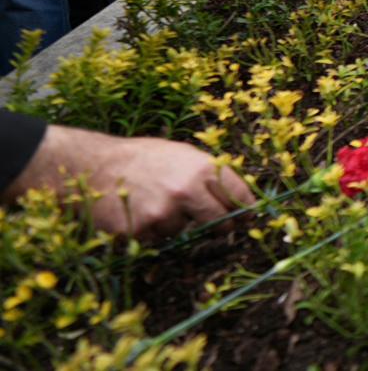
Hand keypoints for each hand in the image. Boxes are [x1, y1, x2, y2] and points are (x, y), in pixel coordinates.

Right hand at [5, 125, 253, 239]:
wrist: (93, 166)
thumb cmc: (144, 158)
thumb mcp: (183, 154)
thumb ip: (210, 174)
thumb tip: (241, 196)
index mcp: (202, 168)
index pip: (240, 197)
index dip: (246, 208)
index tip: (247, 215)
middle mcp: (186, 191)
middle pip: (220, 222)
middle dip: (221, 226)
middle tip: (215, 224)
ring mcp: (162, 214)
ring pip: (184, 231)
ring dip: (176, 224)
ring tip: (155, 202)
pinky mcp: (140, 232)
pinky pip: (157, 240)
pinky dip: (152, 231)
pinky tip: (139, 212)